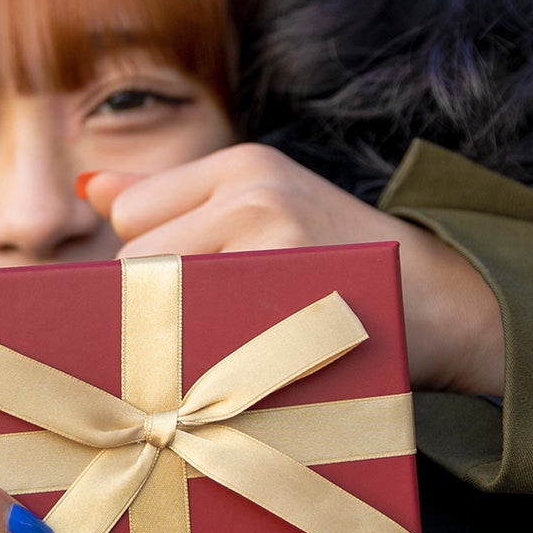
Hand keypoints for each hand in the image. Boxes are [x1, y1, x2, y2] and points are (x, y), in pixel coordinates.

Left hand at [82, 143, 505, 395]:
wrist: (442, 303)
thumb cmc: (339, 266)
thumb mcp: (267, 208)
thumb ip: (175, 199)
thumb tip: (90, 188)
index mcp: (245, 162)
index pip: (132, 216)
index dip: (148, 268)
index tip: (187, 297)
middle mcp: (254, 188)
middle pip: (137, 258)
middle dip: (156, 305)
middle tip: (210, 331)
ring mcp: (271, 235)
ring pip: (160, 296)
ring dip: (175, 334)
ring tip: (226, 348)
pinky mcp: (285, 285)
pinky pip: (197, 331)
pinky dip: (201, 359)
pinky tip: (232, 370)